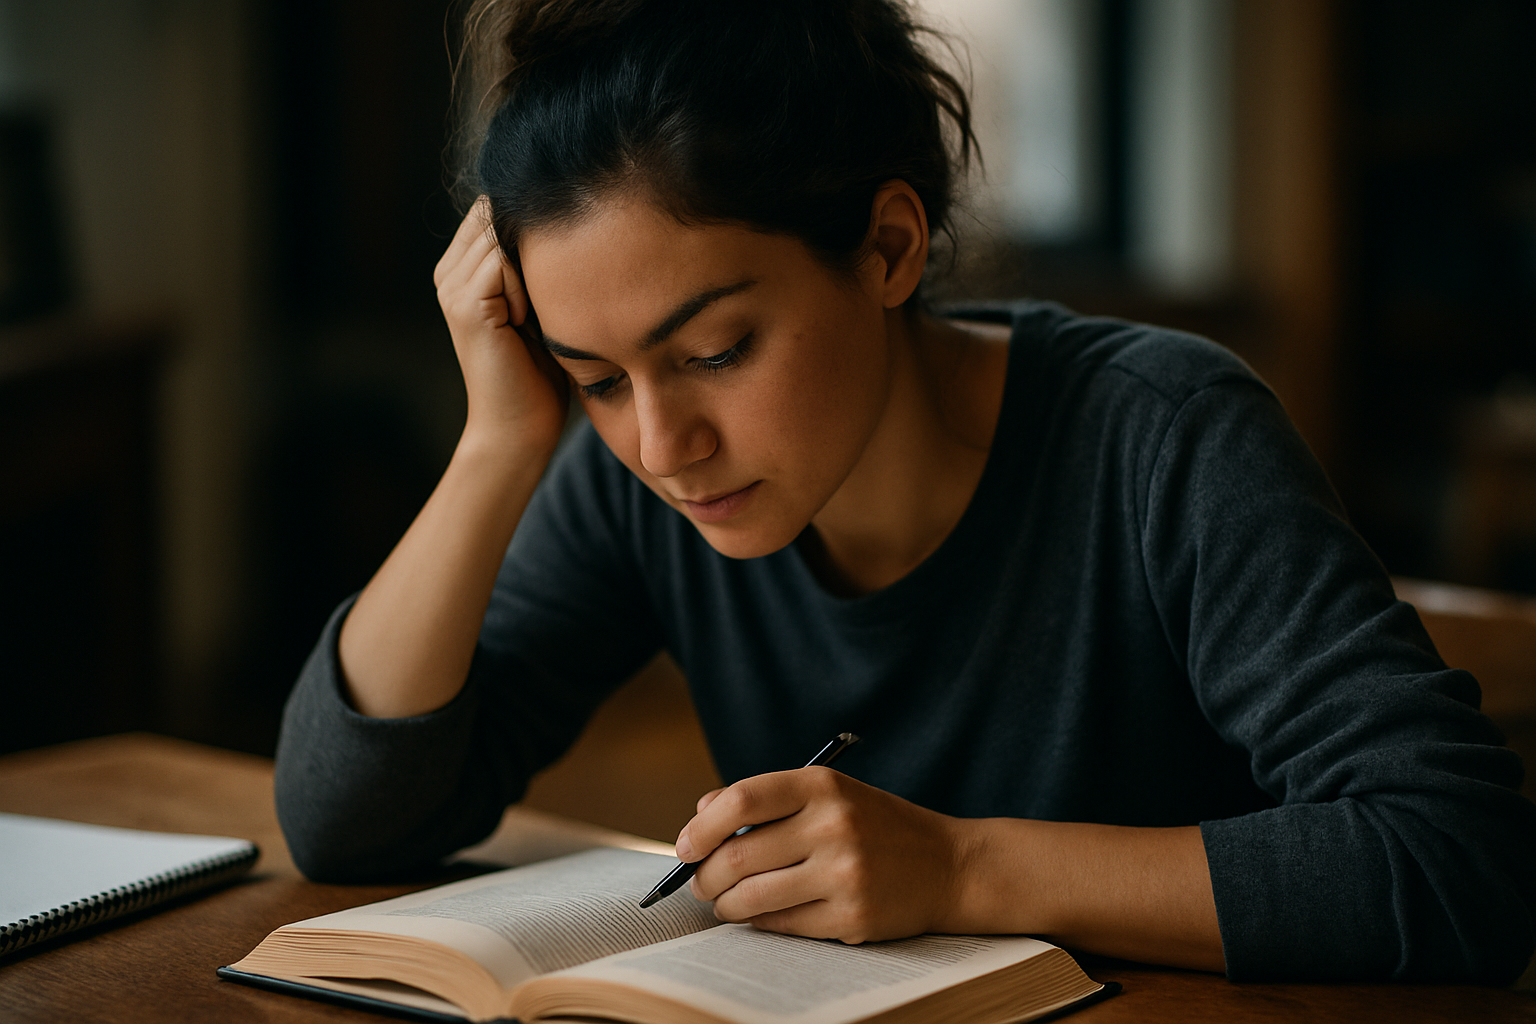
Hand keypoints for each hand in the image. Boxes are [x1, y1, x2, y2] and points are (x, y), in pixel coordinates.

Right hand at [434, 196, 567, 449]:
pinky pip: (501, 261)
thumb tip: (570, 218)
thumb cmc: (541, 374)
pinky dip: (528, 285)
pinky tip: (529, 322)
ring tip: (537, 313)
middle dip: (536, 236)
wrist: (520, 429)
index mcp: (463, 270)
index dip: (534, 223)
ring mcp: (453, 288)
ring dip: (535, 264)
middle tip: (555, 289)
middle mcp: (450, 273)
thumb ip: (538, 265)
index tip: (563, 261)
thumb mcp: (542, 307)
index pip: (496, 210)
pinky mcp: (466, 305)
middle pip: (497, 213)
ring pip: (501, 233)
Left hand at [679, 767, 966, 943]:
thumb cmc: (876, 826)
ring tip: (722, 903)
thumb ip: (767, 799)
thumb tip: (699, 813)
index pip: (741, 800)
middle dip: (704, 876)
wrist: (949, 865)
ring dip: (724, 905)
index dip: (701, 827)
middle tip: (698, 883)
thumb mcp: (830, 794)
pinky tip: (757, 914)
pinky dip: (757, 921)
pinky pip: (781, 924)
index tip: (685, 846)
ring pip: (751, 897)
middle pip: (737, 856)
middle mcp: (834, 825)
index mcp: (823, 785)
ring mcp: (845, 873)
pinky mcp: (852, 917)